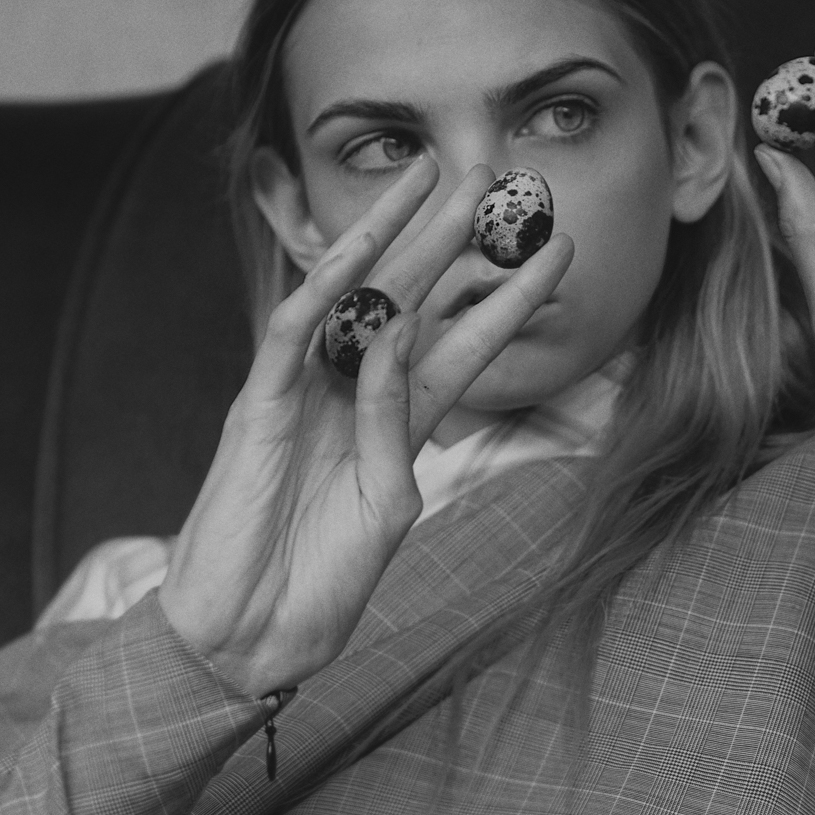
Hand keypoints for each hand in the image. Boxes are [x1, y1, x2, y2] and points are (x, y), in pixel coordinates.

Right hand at [158, 154, 572, 695]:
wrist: (253, 636)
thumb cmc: (325, 581)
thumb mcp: (390, 506)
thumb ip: (401, 423)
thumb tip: (404, 334)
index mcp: (400, 424)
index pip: (465, 344)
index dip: (509, 299)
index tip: (561, 253)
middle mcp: (354, 396)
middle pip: (411, 299)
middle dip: (451, 240)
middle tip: (493, 178)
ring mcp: (303, 395)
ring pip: (348, 296)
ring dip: (386, 236)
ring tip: (426, 180)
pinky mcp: (255, 408)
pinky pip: (289, 336)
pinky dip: (320, 295)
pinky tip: (357, 250)